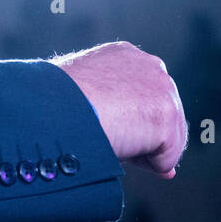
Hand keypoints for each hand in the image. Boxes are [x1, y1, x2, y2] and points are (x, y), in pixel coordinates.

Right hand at [49, 41, 186, 178]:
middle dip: (143, 137)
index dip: (130, 121)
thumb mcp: (83, 93)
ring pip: (167, 139)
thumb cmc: (53, 101)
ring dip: (141, 150)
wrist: (52, 105)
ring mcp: (163, 89)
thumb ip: (112, 107)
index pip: (144, 96)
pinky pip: (166, 159)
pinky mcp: (167, 115)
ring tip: (110, 143)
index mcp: (125, 56)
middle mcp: (150, 66)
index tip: (110, 131)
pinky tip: (119, 150)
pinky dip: (146, 165)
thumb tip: (140, 143)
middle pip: (162, 116)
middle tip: (111, 142)